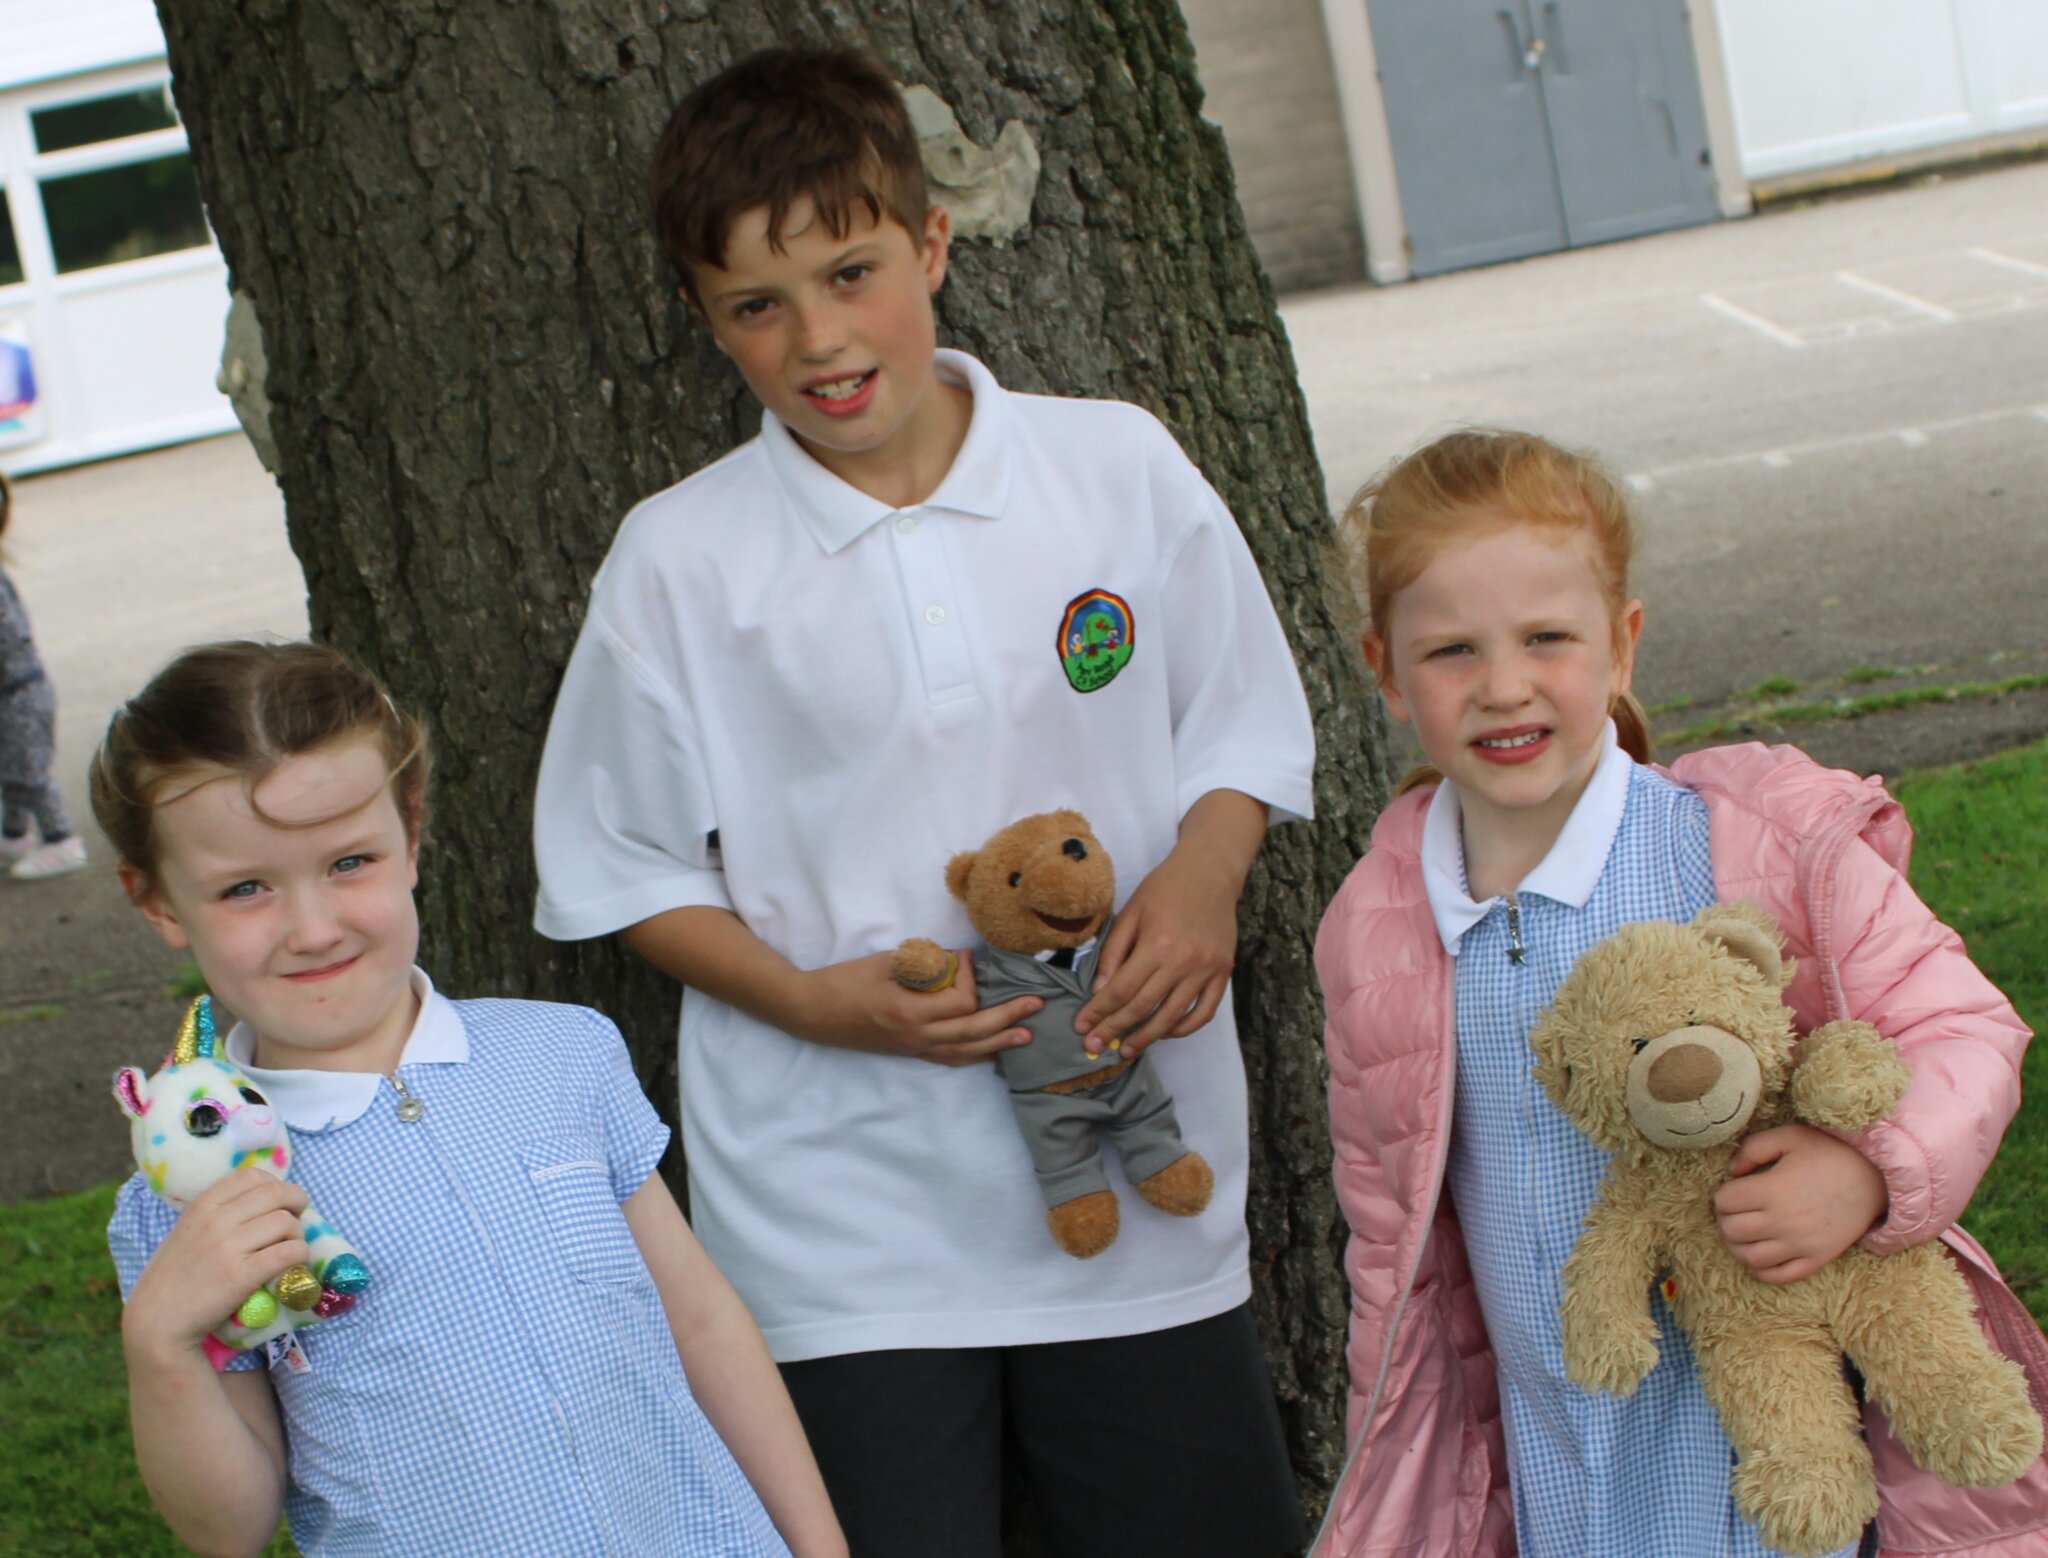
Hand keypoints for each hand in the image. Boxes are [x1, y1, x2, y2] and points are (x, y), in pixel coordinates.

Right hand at [122, 1168, 309, 1362]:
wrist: (156, 1321)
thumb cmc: (173, 1277)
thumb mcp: (188, 1231)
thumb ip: (218, 1213)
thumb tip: (263, 1201)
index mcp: (202, 1205)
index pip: (253, 1175)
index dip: (276, 1185)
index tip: (279, 1203)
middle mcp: (216, 1220)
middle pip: (278, 1193)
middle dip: (297, 1203)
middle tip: (297, 1221)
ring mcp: (228, 1247)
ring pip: (287, 1222)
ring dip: (297, 1235)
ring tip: (289, 1248)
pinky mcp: (241, 1275)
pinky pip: (288, 1252)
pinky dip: (299, 1255)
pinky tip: (293, 1264)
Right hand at [796, 949, 1040, 1066]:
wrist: (813, 1012)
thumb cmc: (845, 981)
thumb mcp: (886, 963)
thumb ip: (924, 963)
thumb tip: (957, 961)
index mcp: (910, 1011)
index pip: (961, 1001)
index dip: (972, 977)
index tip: (968, 955)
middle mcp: (917, 1037)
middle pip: (975, 1032)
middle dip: (1008, 1017)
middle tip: (1035, 1005)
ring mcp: (914, 1049)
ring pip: (966, 1051)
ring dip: (999, 1042)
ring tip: (1025, 1035)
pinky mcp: (910, 1053)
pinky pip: (950, 1058)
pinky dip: (975, 1054)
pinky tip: (992, 1050)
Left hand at [1075, 848, 1240, 1059]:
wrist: (1211, 872)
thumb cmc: (1165, 888)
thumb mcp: (1130, 913)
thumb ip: (1113, 953)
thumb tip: (1099, 992)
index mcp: (1156, 943)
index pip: (1121, 990)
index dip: (1099, 1012)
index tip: (1082, 1027)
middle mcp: (1183, 961)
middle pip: (1142, 1007)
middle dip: (1114, 1030)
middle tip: (1095, 1047)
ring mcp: (1206, 970)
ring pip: (1172, 1017)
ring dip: (1146, 1037)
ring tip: (1125, 1050)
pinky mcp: (1223, 973)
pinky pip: (1204, 1012)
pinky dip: (1184, 1028)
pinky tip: (1165, 1032)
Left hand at [1713, 1124, 1888, 1283]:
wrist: (1876, 1179)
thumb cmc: (1831, 1153)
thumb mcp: (1790, 1136)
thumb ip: (1753, 1148)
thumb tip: (1732, 1171)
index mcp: (1772, 1190)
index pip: (1724, 1201)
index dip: (1722, 1194)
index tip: (1733, 1189)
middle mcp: (1782, 1221)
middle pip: (1732, 1231)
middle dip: (1724, 1220)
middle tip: (1732, 1211)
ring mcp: (1800, 1244)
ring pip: (1750, 1258)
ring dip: (1737, 1247)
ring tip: (1741, 1234)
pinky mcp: (1817, 1258)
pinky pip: (1780, 1276)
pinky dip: (1762, 1270)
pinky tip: (1760, 1255)